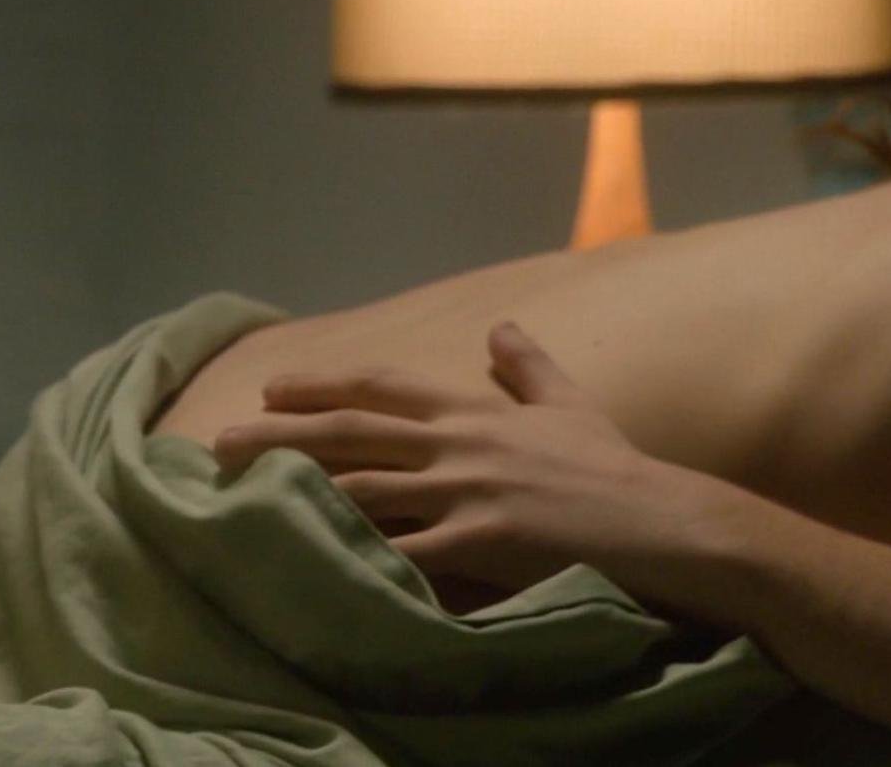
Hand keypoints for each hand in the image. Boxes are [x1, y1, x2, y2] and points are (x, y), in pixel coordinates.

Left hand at [213, 322, 771, 596]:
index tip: (275, 387)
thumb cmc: (617, 472)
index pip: (383, 386)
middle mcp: (460, 442)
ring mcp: (467, 491)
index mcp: (474, 410)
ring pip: (363, 486)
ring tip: (240, 497)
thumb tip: (504, 329)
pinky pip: (404, 552)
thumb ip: (529, 369)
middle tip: (222, 443)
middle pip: (353, 432)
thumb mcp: (570, 407)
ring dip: (296, 490)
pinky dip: (357, 557)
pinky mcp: (481, 540)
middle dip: (282, 434)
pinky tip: (311, 562)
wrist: (668, 524)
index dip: (324, 384)